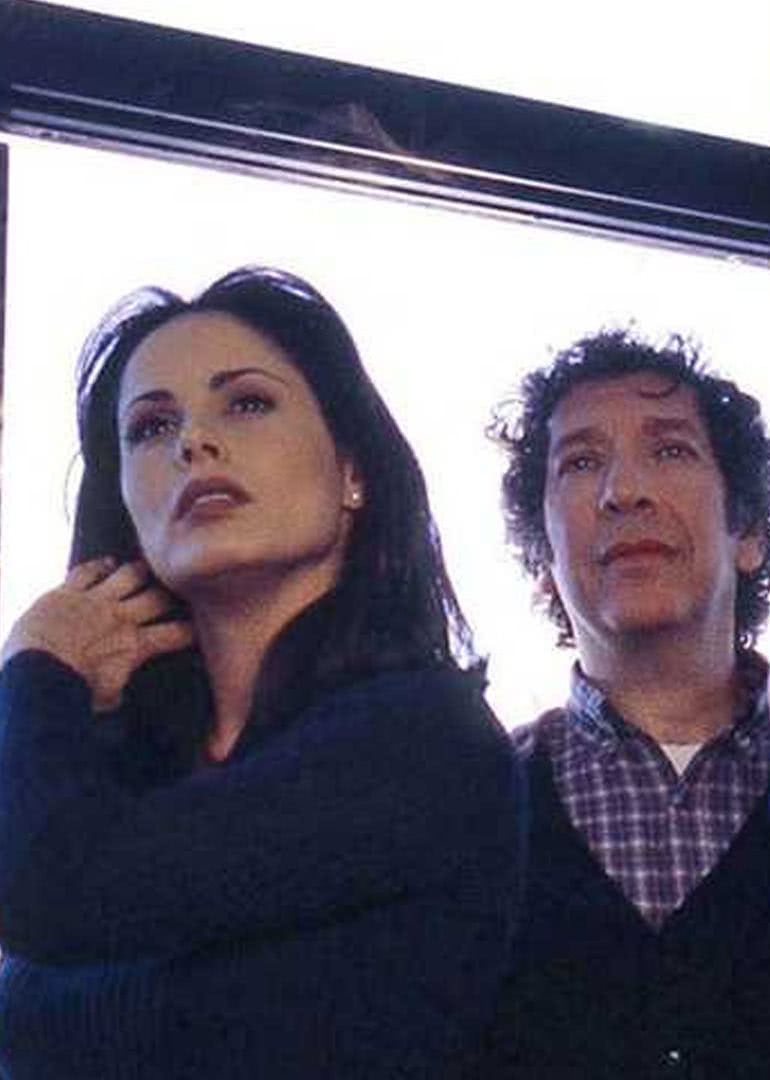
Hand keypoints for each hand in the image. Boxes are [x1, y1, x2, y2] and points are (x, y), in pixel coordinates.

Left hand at [1, 559, 194, 710]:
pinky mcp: (67, 591)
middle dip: (170, 595)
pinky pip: (89, 570)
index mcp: (135, 646)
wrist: (36, 674)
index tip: (201, 631)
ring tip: (149, 570)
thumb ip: (119, 688)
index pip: (176, 634)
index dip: (193, 631)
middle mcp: (121, 617)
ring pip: (130, 573)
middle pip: (158, 596)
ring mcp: (94, 600)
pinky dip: (101, 565)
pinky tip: (108, 564)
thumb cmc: (70, 694)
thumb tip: (120, 693)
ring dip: (141, 572)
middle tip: (176, 592)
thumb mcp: (105, 699)